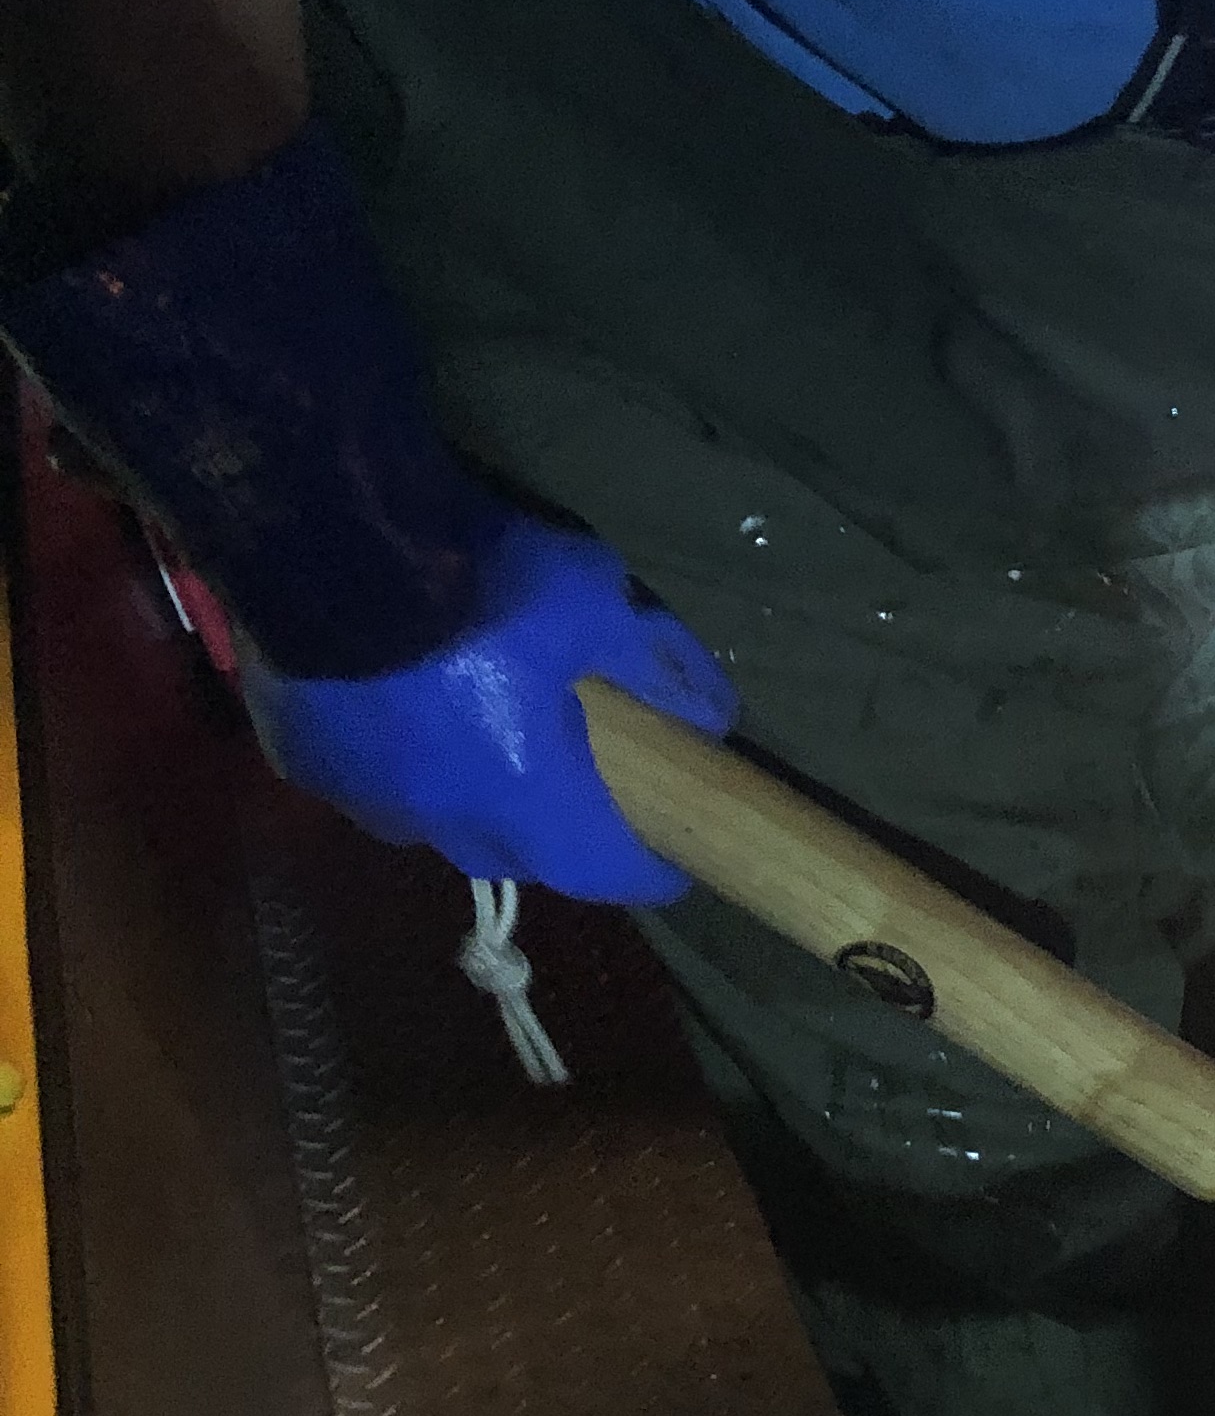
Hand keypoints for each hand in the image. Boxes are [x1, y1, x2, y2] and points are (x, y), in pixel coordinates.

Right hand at [248, 515, 737, 901]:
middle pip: (521, 855)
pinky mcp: (302, 763)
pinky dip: (399, 761)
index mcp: (527, 803)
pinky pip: (369, 782)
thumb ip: (659, 667)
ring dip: (471, 796)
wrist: (323, 540)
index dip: (648, 871)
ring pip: (438, 822)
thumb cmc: (481, 584)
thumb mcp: (599, 606)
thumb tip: (713, 717)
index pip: (607, 875)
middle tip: (580, 782)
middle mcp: (446, 825)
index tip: (671, 859)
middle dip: (558, 832)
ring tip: (487, 741)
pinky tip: (403, 714)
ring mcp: (365, 800)